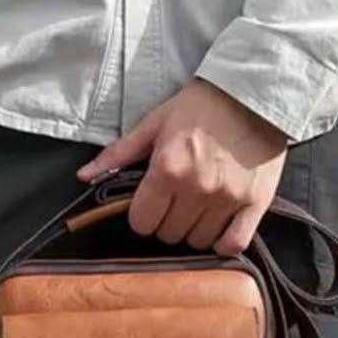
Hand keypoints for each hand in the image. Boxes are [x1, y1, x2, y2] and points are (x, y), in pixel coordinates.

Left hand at [75, 77, 289, 255]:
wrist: (254, 93)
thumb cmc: (202, 106)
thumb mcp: (155, 122)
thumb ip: (119, 153)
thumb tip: (83, 176)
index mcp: (167, 168)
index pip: (142, 222)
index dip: (142, 215)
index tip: (151, 203)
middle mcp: (196, 188)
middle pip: (169, 235)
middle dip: (166, 222)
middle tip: (176, 203)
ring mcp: (227, 198)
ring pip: (198, 242)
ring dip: (193, 231)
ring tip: (198, 210)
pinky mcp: (254, 203)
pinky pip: (232, 244)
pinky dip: (223, 243)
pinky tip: (219, 227)